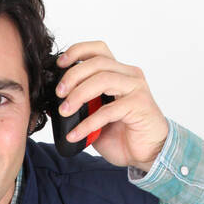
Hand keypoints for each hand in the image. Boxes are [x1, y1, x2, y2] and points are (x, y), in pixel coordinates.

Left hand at [54, 41, 168, 171]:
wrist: (150, 153)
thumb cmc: (124, 133)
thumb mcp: (95, 118)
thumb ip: (81, 108)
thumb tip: (54, 105)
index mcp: (118, 73)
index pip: (99, 50)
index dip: (78, 51)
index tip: (59, 64)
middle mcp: (129, 76)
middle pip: (98, 63)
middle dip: (73, 75)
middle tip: (59, 93)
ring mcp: (136, 89)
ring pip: (104, 79)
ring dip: (79, 94)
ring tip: (65, 111)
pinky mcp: (140, 106)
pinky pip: (108, 110)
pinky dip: (87, 123)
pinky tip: (75, 134)